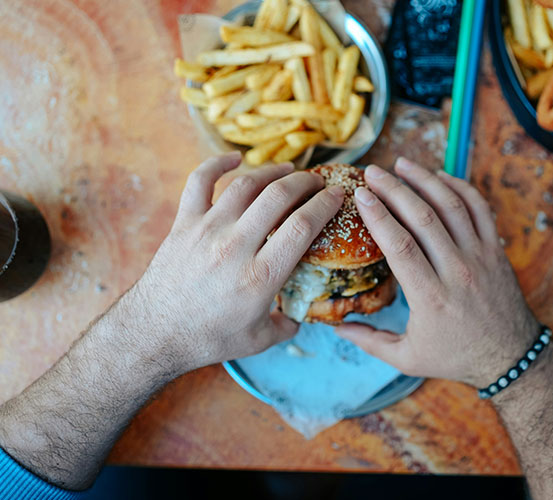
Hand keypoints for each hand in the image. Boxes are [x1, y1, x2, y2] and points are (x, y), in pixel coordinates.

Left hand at [128, 152, 343, 372]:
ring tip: (289, 171)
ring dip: (273, 172)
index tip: (337, 196)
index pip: (302, 226)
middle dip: (306, 182)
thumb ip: (286, 324)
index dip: (325, 204)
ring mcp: (207, 230)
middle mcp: (236, 246)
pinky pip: (200, 181)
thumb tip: (301, 314)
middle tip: (318, 182)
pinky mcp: (184, 224)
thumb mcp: (259, 340)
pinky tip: (234, 158)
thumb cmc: (209, 339)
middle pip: (279, 196)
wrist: (155, 334)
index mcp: (261, 276)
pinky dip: (217, 164)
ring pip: (246, 184)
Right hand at [335, 159, 538, 387]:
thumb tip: (335, 327)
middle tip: (373, 171)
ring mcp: (480, 257)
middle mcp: (456, 272)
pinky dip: (460, 188)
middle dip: (395, 189)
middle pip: (424, 218)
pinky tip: (439, 177)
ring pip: (453, 206)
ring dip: (426, 180)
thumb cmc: (456, 357)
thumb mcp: (408, 358)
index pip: (400, 246)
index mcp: (430, 298)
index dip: (378, 216)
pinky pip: (480, 209)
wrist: (511, 357)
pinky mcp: (496, 250)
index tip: (360, 195)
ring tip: (402, 164)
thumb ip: (370, 342)